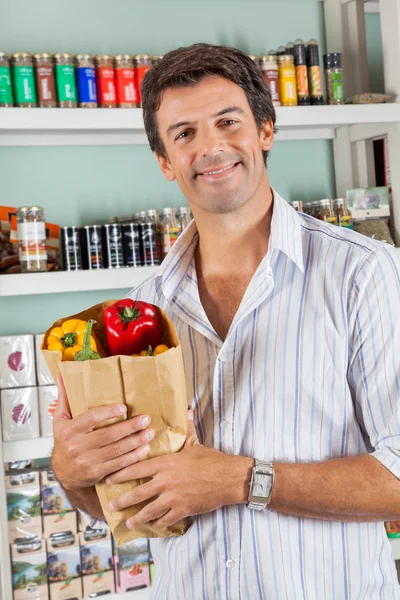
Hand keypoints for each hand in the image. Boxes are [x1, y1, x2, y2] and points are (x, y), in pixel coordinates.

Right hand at [52, 374, 153, 490]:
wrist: (63, 473)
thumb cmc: (65, 441)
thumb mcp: (60, 420)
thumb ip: (64, 398)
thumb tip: (62, 374)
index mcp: (69, 430)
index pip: (91, 418)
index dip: (108, 412)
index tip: (124, 407)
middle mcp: (77, 446)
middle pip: (108, 435)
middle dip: (130, 427)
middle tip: (146, 419)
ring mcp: (87, 462)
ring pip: (116, 450)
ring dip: (136, 441)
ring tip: (149, 432)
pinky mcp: (96, 474)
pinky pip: (118, 465)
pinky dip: (133, 457)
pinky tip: (144, 449)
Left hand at [106, 412, 252, 529]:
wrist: (229, 478)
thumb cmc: (211, 460)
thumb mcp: (195, 443)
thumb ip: (186, 429)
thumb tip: (186, 410)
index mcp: (166, 463)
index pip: (137, 468)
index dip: (120, 474)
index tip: (108, 478)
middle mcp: (166, 481)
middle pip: (137, 493)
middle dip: (122, 500)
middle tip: (111, 505)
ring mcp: (173, 497)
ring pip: (148, 510)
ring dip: (136, 517)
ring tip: (128, 521)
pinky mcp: (183, 510)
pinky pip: (165, 519)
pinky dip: (157, 523)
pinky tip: (152, 525)